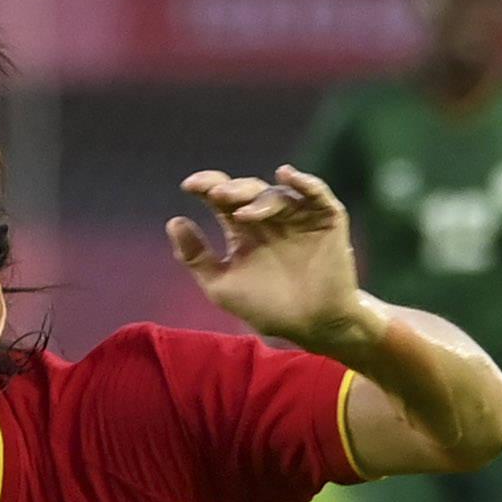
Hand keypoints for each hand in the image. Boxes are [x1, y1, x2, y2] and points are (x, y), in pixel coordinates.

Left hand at [167, 167, 368, 353]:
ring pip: (278, 194)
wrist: (312, 326)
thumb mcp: (222, 286)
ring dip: (259, 198)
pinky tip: (288, 175)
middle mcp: (270, 218)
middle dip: (232, 190)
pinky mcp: (327, 220)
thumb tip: (174, 222)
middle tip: (217, 195)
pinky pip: (318, 195)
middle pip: (249, 190)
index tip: (188, 186)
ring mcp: (299, 217)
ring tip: (244, 213)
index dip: (206, 186)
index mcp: (244, 228)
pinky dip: (305, 183)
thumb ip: (196, 257)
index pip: (222, 197)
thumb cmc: (268, 308)